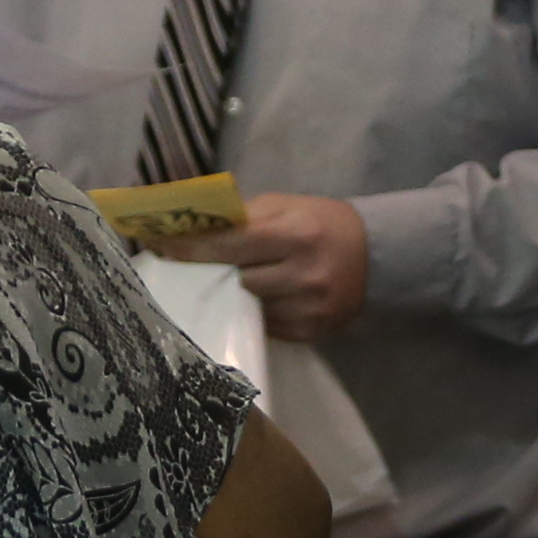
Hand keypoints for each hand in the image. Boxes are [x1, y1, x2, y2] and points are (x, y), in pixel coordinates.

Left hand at [175, 192, 369, 341]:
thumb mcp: (288, 206)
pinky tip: (257, 300)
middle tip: (187, 266)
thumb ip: (245, 216)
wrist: (377, 257)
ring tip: (226, 283)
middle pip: (235, 280)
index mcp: (296, 234)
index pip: (230, 243)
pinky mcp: (310, 332)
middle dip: (211, 272)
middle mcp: (303, 274)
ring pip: (246, 306)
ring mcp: (308, 308)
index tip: (159, 246)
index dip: (191, 246)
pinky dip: (254, 313)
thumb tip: (194, 227)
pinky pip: (265, 326)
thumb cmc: (323, 223)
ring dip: (232, 295)